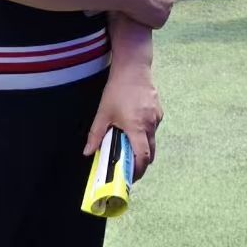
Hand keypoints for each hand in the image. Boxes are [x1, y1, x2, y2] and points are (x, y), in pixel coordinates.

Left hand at [84, 62, 162, 180]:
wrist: (133, 68)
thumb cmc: (117, 90)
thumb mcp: (103, 113)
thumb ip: (96, 134)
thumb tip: (87, 152)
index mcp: (136, 127)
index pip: (142, 157)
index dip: (138, 171)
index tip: (129, 177)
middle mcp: (150, 125)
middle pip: (151, 153)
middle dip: (141, 163)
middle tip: (128, 167)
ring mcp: (157, 118)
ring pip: (152, 140)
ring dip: (143, 147)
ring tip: (129, 144)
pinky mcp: (159, 111)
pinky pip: (154, 129)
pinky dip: (145, 134)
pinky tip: (134, 126)